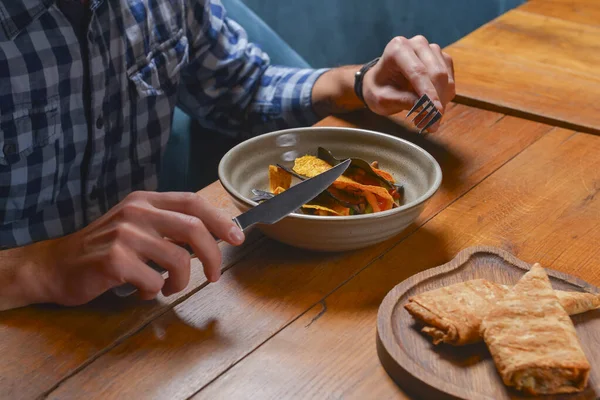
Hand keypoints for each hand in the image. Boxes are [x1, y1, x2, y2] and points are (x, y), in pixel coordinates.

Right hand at [33, 191, 244, 305]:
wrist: (55, 266)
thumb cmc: (102, 249)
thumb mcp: (135, 226)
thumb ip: (168, 226)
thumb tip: (212, 238)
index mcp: (145, 200)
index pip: (193, 202)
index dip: (220, 219)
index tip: (237, 238)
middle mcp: (136, 211)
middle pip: (194, 228)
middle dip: (213, 256)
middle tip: (214, 276)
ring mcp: (124, 234)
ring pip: (178, 259)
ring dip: (180, 281)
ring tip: (167, 288)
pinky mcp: (114, 259)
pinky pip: (153, 281)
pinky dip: (153, 293)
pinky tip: (141, 291)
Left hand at [362, 35, 454, 131]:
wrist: (381, 82)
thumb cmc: (378, 89)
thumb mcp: (382, 99)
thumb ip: (402, 101)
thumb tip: (426, 108)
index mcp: (398, 48)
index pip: (418, 72)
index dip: (429, 94)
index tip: (435, 112)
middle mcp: (417, 44)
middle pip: (436, 74)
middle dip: (436, 102)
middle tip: (430, 125)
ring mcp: (431, 50)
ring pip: (446, 78)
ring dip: (441, 103)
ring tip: (426, 120)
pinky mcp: (442, 59)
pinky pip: (450, 81)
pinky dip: (444, 98)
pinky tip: (431, 108)